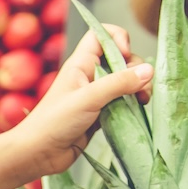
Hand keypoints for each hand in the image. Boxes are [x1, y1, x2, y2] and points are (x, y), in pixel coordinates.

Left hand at [14, 24, 151, 176]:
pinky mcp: (100, 114)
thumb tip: (149, 70)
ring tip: (143, 101)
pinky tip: (138, 111)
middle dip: (135, 69)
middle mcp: (89, 76)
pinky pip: (122, 102)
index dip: (117, 39)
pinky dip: (132, 104)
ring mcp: (95, 96)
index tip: (125, 56)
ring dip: (137, 88)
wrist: (38, 153)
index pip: (101, 35)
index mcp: (81, 64)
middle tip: (140, 88)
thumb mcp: (89, 98)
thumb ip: (119, 83)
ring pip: (124, 82)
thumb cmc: (54, 122)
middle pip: (120, 59)